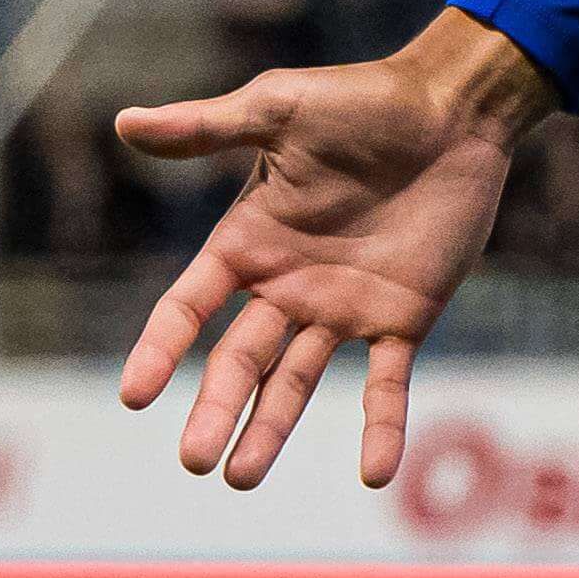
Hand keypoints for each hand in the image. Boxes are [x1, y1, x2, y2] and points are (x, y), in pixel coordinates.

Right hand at [113, 11, 557, 491]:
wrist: (453, 109)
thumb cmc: (361, 100)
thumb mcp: (278, 109)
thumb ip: (206, 128)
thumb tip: (125, 122)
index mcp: (249, 240)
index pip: (189, 306)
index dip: (161, 348)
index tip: (135, 394)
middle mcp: (287, 285)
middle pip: (240, 360)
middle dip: (215, 409)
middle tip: (194, 461)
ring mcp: (343, 308)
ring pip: (297, 383)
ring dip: (270, 429)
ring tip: (241, 477)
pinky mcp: (401, 318)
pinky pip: (387, 385)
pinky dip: (381, 428)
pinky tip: (373, 472)